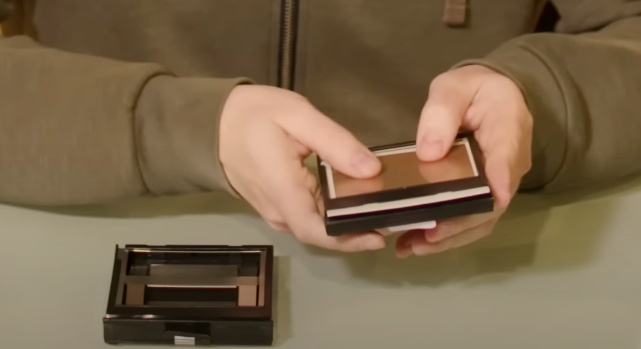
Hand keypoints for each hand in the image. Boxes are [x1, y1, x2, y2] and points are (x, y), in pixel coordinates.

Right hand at [219, 85, 385, 251]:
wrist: (215, 122)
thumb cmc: (253, 115)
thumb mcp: (297, 116)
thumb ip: (335, 142)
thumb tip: (371, 170)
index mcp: (283, 190)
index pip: (317, 231)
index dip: (349, 239)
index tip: (380, 235)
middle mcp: (278, 210)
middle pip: (320, 233)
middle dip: (356, 230)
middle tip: (391, 216)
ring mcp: (275, 211)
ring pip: (314, 227)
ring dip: (344, 224)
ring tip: (377, 210)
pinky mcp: (276, 205)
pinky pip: (306, 216)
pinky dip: (330, 214)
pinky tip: (350, 200)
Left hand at [396, 65, 532, 257]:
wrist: (492, 96)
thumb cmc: (475, 89)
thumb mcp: (455, 87)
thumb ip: (442, 112)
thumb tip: (429, 153)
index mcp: (508, 131)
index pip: (506, 163)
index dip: (493, 187)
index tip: (472, 206)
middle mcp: (509, 166)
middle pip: (491, 205)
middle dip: (457, 225)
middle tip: (422, 237)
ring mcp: (498, 185)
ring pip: (480, 220)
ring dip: (447, 238)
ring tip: (411, 248)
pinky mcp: (483, 195)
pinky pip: (469, 220)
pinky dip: (445, 235)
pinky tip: (416, 242)